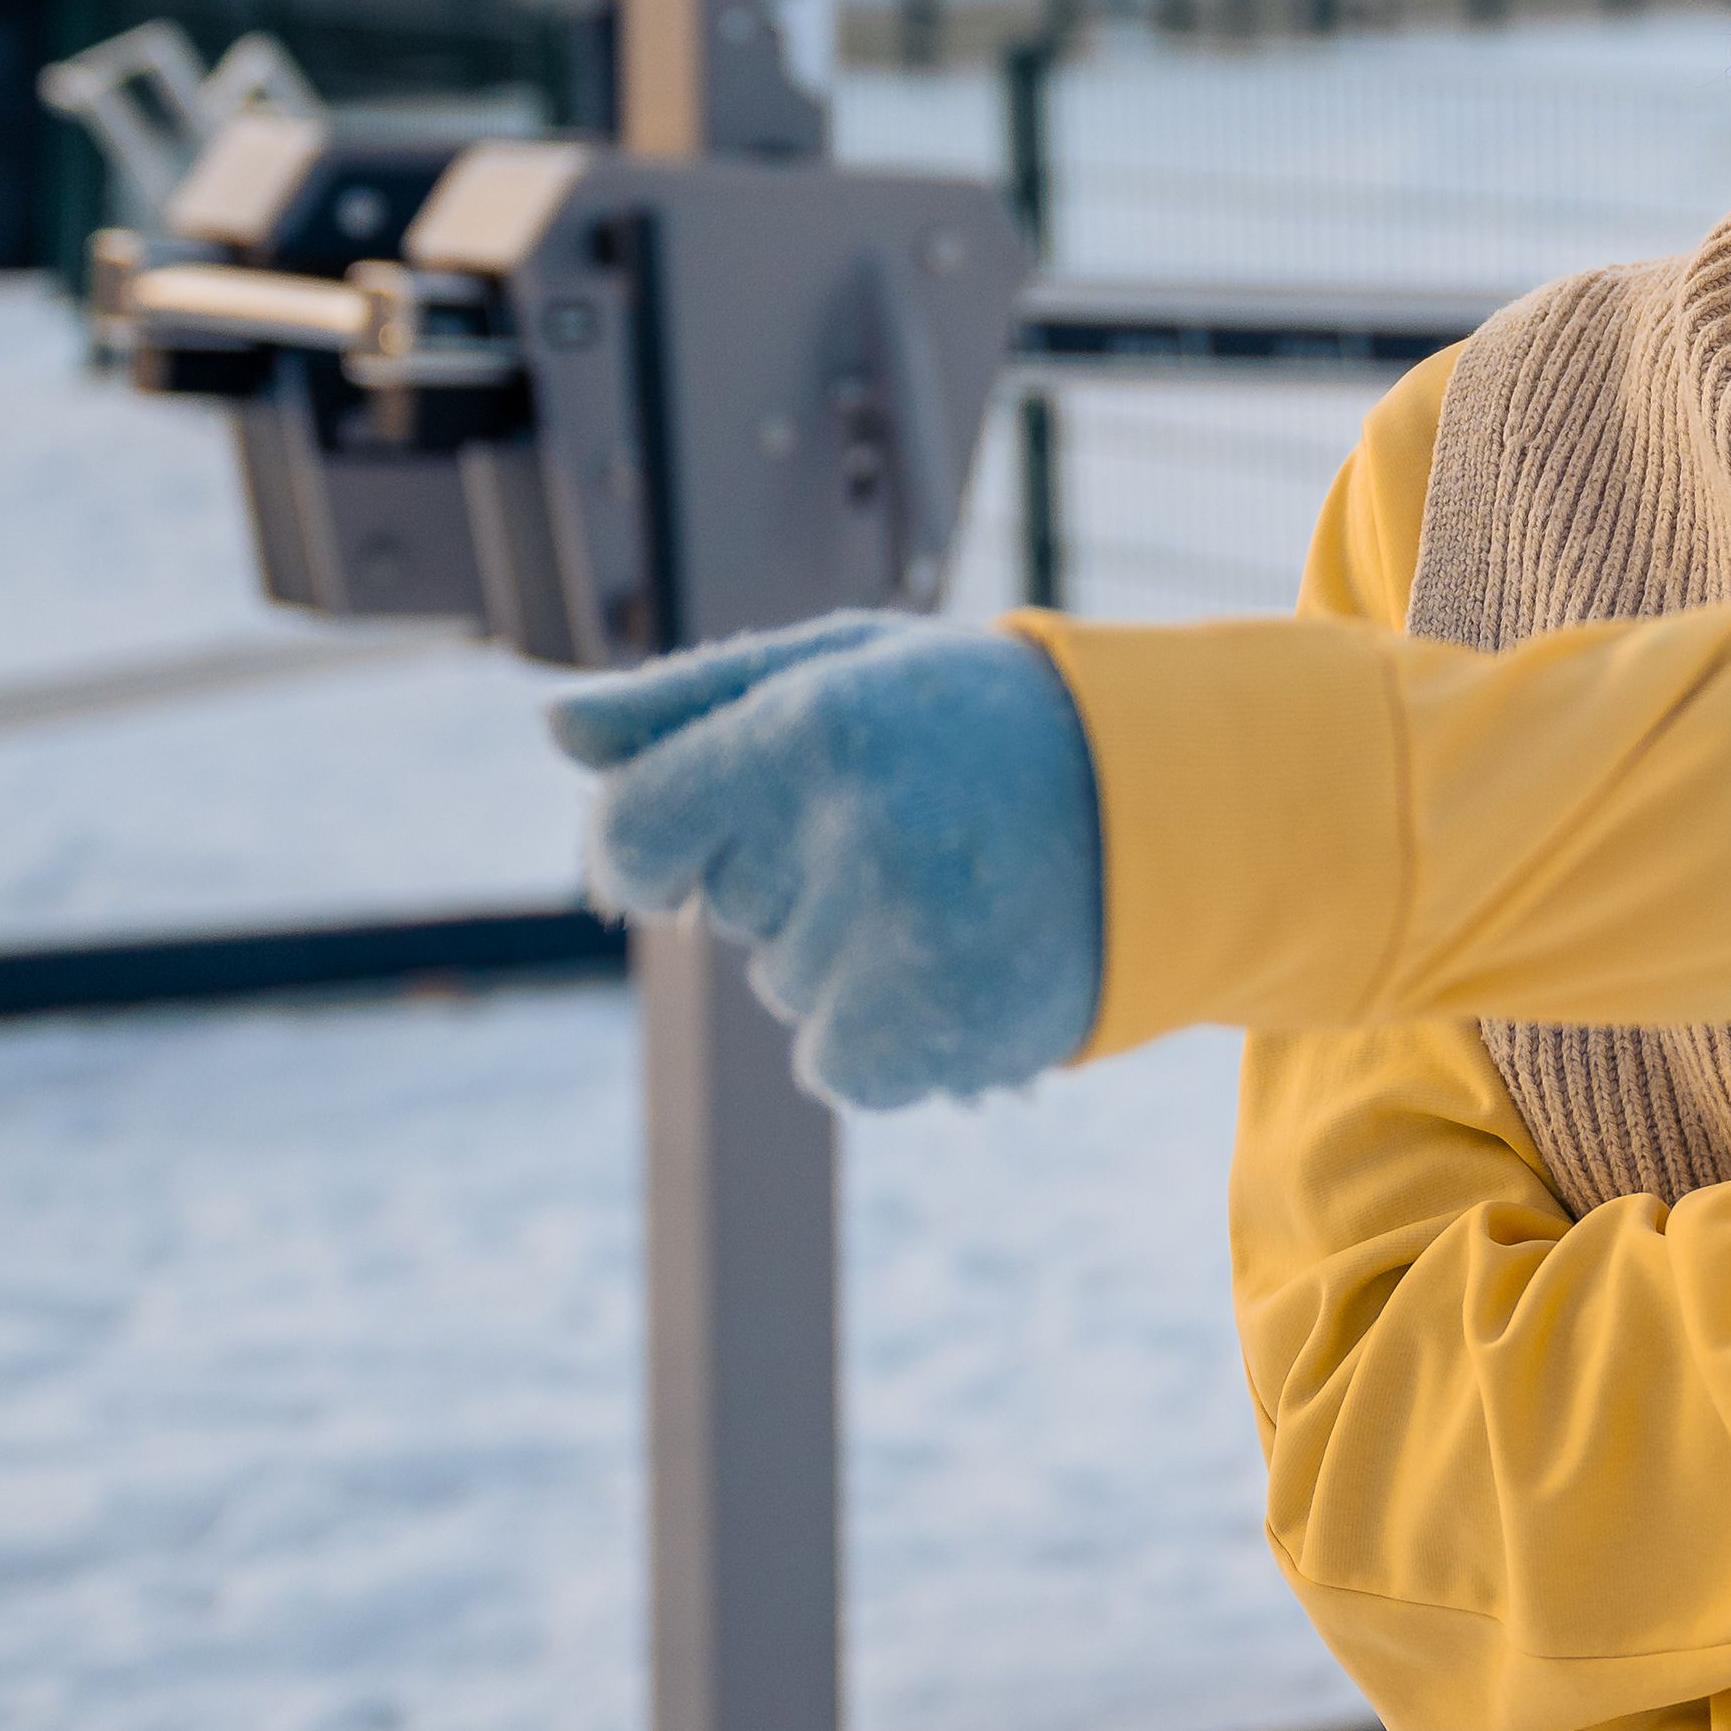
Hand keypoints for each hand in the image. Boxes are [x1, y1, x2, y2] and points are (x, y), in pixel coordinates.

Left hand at [545, 614, 1103, 1106]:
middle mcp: (852, 833)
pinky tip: (958, 961)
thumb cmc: (981, 723)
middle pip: (718, 907)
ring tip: (950, 885)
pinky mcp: (940, 1032)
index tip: (698, 837)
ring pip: (782, 983)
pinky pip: (835, 1061)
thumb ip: (691, 701)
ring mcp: (901, 941)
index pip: (635, 828)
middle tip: (904, 820)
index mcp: (813, 725)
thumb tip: (555, 732)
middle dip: (783, 872)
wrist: (1175, 806)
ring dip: (841, 950)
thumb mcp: (845, 669)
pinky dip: (881, 1032)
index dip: (650, 842)